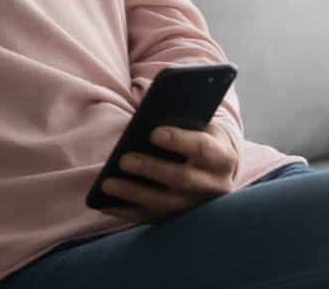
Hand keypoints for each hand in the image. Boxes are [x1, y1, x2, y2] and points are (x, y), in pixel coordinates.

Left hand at [100, 119, 240, 224]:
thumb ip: (181, 118)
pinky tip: (105, 204)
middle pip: (182, 179)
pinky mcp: (180, 219)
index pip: (202, 148)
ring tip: (107, 183)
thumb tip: (147, 110)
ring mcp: (198, 206)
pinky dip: (127, 213)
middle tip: (123, 159)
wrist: (218, 167)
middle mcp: (214, 185)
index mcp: (223, 156)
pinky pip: (152, 218)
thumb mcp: (200, 123)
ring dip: (134, 194)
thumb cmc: (201, 136)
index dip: (179, 140)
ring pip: (165, 204)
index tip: (153, 133)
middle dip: (151, 169)